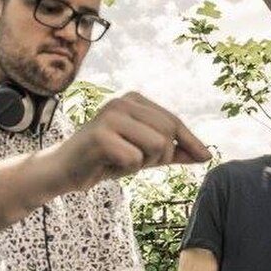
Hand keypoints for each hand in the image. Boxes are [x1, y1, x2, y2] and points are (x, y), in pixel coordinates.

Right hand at [53, 92, 209, 189]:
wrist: (64, 170)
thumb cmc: (106, 160)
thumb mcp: (143, 154)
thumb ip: (172, 151)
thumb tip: (205, 154)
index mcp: (134, 100)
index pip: (173, 121)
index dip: (191, 141)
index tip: (206, 157)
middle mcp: (123, 101)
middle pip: (168, 133)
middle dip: (160, 157)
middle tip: (136, 162)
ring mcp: (110, 116)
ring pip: (156, 146)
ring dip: (143, 163)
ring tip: (122, 161)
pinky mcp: (100, 135)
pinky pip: (134, 159)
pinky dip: (125, 170)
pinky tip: (108, 165)